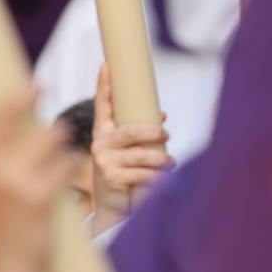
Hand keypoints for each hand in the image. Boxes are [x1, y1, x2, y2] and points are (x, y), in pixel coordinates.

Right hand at [0, 35, 77, 271]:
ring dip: (59, 146)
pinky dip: (70, 172)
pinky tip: (59, 190)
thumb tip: (12, 96)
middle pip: (6, 108)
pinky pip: (67, 163)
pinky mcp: (35, 194)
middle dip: (23, 97)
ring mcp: (7, 179)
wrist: (4, 271)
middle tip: (37, 87)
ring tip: (50, 168)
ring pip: (51, 133)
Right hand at [90, 63, 173, 230]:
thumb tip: (163, 114)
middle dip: (151, 131)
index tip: (106, 65)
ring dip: (159, 159)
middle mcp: (100, 144)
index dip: (104, 85)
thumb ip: (142, 132)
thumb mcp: (129, 151)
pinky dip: (155, 176)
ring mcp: (103, 161)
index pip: (102, 105)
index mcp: (103, 132)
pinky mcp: (110, 177)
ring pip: (140, 154)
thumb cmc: (123, 173)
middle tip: (166, 135)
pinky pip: (140, 172)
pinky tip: (162, 178)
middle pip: (130, 130)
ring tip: (171, 163)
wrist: (110, 207)